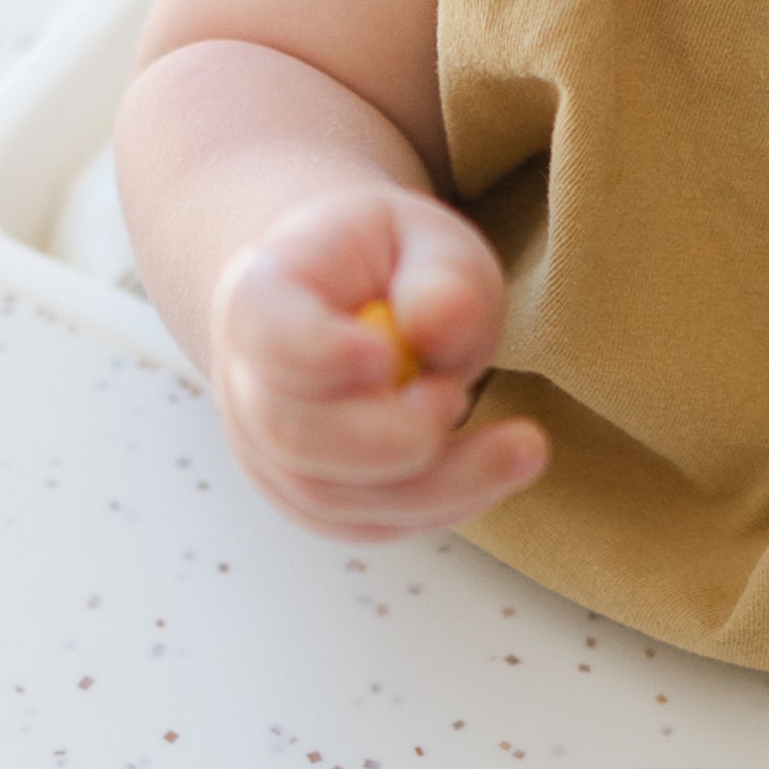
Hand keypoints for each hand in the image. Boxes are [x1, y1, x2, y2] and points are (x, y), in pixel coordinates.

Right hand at [209, 186, 547, 539]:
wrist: (342, 305)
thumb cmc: (387, 268)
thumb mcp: (427, 243)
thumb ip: (443, 276)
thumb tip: (442, 321)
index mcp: (261, 296)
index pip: (267, 335)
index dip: (321, 356)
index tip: (386, 356)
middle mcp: (248, 384)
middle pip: (291, 435)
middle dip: (387, 439)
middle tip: (459, 399)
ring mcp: (269, 452)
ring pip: (334, 498)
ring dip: (437, 484)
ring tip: (520, 446)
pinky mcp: (309, 499)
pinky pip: (367, 524)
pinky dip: (439, 507)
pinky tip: (494, 469)